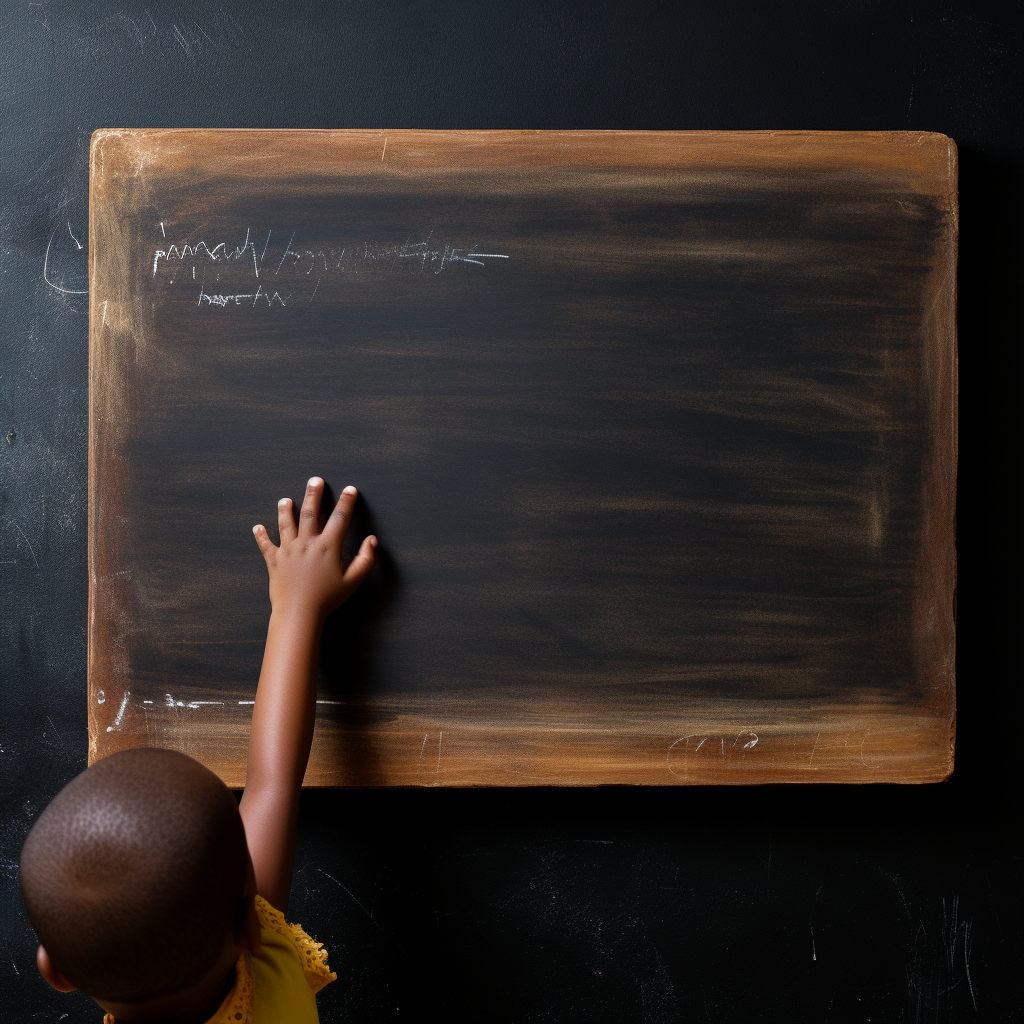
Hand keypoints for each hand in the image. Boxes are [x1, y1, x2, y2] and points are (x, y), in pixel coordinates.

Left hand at [252, 477, 376, 621]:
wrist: (298, 613)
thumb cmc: (328, 599)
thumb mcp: (353, 581)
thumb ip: (365, 560)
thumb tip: (372, 541)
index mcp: (327, 546)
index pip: (340, 518)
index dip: (347, 502)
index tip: (350, 490)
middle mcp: (307, 543)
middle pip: (310, 513)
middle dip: (313, 495)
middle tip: (315, 480)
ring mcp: (288, 551)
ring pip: (286, 524)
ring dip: (286, 510)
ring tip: (286, 500)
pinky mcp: (274, 561)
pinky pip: (266, 546)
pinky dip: (261, 536)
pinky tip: (257, 527)